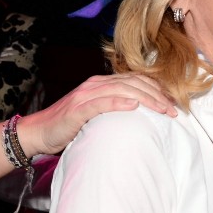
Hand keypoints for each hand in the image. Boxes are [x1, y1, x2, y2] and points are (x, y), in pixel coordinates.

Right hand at [19, 73, 176, 156]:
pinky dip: (118, 102)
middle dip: (157, 95)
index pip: (134, 80)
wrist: (38, 132)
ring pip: (122, 89)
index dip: (156, 89)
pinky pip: (101, 102)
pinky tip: (133, 106)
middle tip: (173, 110)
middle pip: (132, 83)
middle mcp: (94, 84)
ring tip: (162, 109)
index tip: (172, 103)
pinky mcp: (78, 108)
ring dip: (146, 98)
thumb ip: (111, 107)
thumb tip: (137, 112)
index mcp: (100, 84)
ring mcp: (85, 95)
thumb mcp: (93, 112)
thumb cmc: (67, 126)